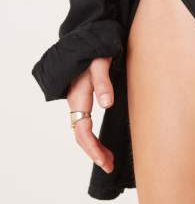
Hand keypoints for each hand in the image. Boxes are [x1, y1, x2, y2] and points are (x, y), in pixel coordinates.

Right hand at [67, 57, 114, 172]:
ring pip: (83, 131)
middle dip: (94, 152)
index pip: (83, 129)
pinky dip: (94, 138)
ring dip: (94, 148)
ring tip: (110, 162)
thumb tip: (106, 104)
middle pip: (81, 134)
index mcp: (78, 95)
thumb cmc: (97, 48)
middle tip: (110, 167)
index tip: (104, 160)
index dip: (92, 146)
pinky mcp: (85, 98)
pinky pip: (86, 124)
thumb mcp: (100, 62)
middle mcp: (76, 101)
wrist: (91, 36)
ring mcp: (79, 100)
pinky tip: (104, 145)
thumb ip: (103, 82)